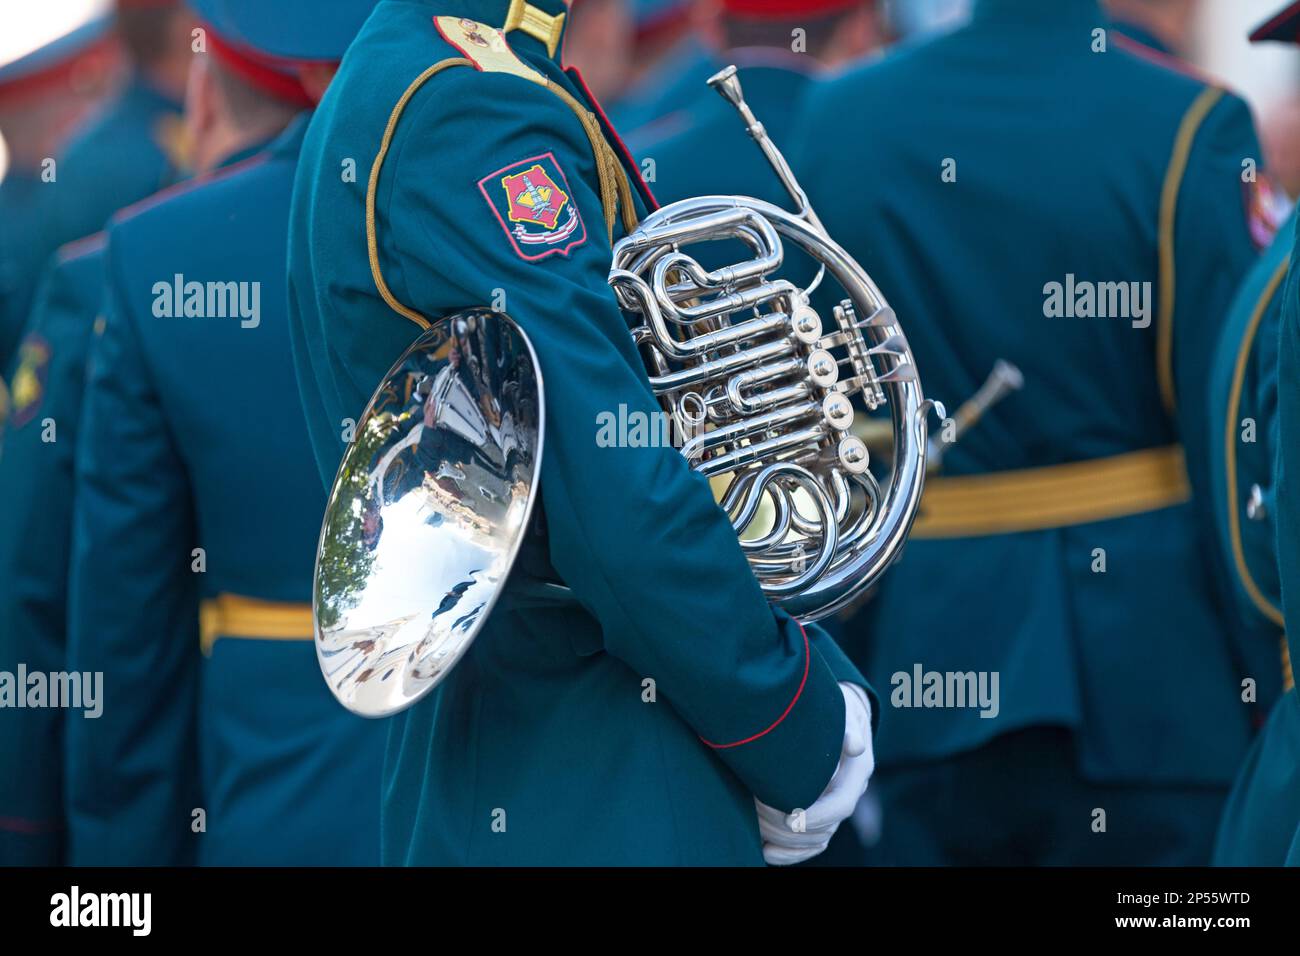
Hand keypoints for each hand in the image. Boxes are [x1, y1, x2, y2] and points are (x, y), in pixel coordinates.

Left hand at [755, 682, 873, 865]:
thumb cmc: (835, 710)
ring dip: (787, 842)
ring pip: (817, 839)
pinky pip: (811, 843)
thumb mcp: (842, 713)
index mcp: (857, 773)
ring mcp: (834, 805)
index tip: (789, 817)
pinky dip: (789, 853)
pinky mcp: (820, 812)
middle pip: (826, 828)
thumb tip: (855, 745)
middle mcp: (848, 793)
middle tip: (760, 817)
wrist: (838, 714)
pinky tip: (766, 852)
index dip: (817, 815)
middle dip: (793, 829)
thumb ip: (846, 729)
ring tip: (757, 831)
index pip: (841, 805)